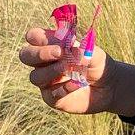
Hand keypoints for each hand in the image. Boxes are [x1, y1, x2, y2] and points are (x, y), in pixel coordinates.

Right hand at [16, 28, 134, 116]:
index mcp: (49, 45)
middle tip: (59, 52)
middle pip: (25, 55)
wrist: (108, 87)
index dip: (38, 36)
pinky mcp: (52, 98)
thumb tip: (72, 49)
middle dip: (38, 53)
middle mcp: (43, 63)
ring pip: (35, 77)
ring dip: (51, 71)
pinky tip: (76, 84)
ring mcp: (46, 81)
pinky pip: (50, 94)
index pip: (33, 37)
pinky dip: (63, 88)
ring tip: (68, 68)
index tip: (56, 39)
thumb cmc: (97, 64)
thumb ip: (83, 48)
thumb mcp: (94, 53)